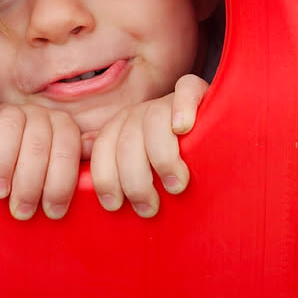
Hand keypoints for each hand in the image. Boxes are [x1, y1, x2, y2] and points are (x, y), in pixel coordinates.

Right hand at [0, 86, 82, 220]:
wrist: (7, 158)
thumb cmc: (38, 177)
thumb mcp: (62, 172)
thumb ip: (76, 162)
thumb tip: (91, 147)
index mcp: (63, 128)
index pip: (66, 149)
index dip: (60, 183)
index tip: (51, 211)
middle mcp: (39, 115)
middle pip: (38, 143)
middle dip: (31, 182)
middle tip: (22, 211)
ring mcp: (11, 109)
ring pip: (10, 124)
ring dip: (3, 162)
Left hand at [88, 74, 208, 217]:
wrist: (214, 141)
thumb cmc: (173, 170)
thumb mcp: (142, 176)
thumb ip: (117, 176)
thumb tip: (84, 184)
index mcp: (120, 131)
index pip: (103, 149)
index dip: (105, 178)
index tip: (115, 205)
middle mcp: (140, 114)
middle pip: (127, 142)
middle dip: (135, 180)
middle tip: (149, 208)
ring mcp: (167, 102)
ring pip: (154, 121)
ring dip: (162, 157)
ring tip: (175, 186)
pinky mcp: (196, 92)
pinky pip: (187, 89)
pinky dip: (183, 107)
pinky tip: (183, 129)